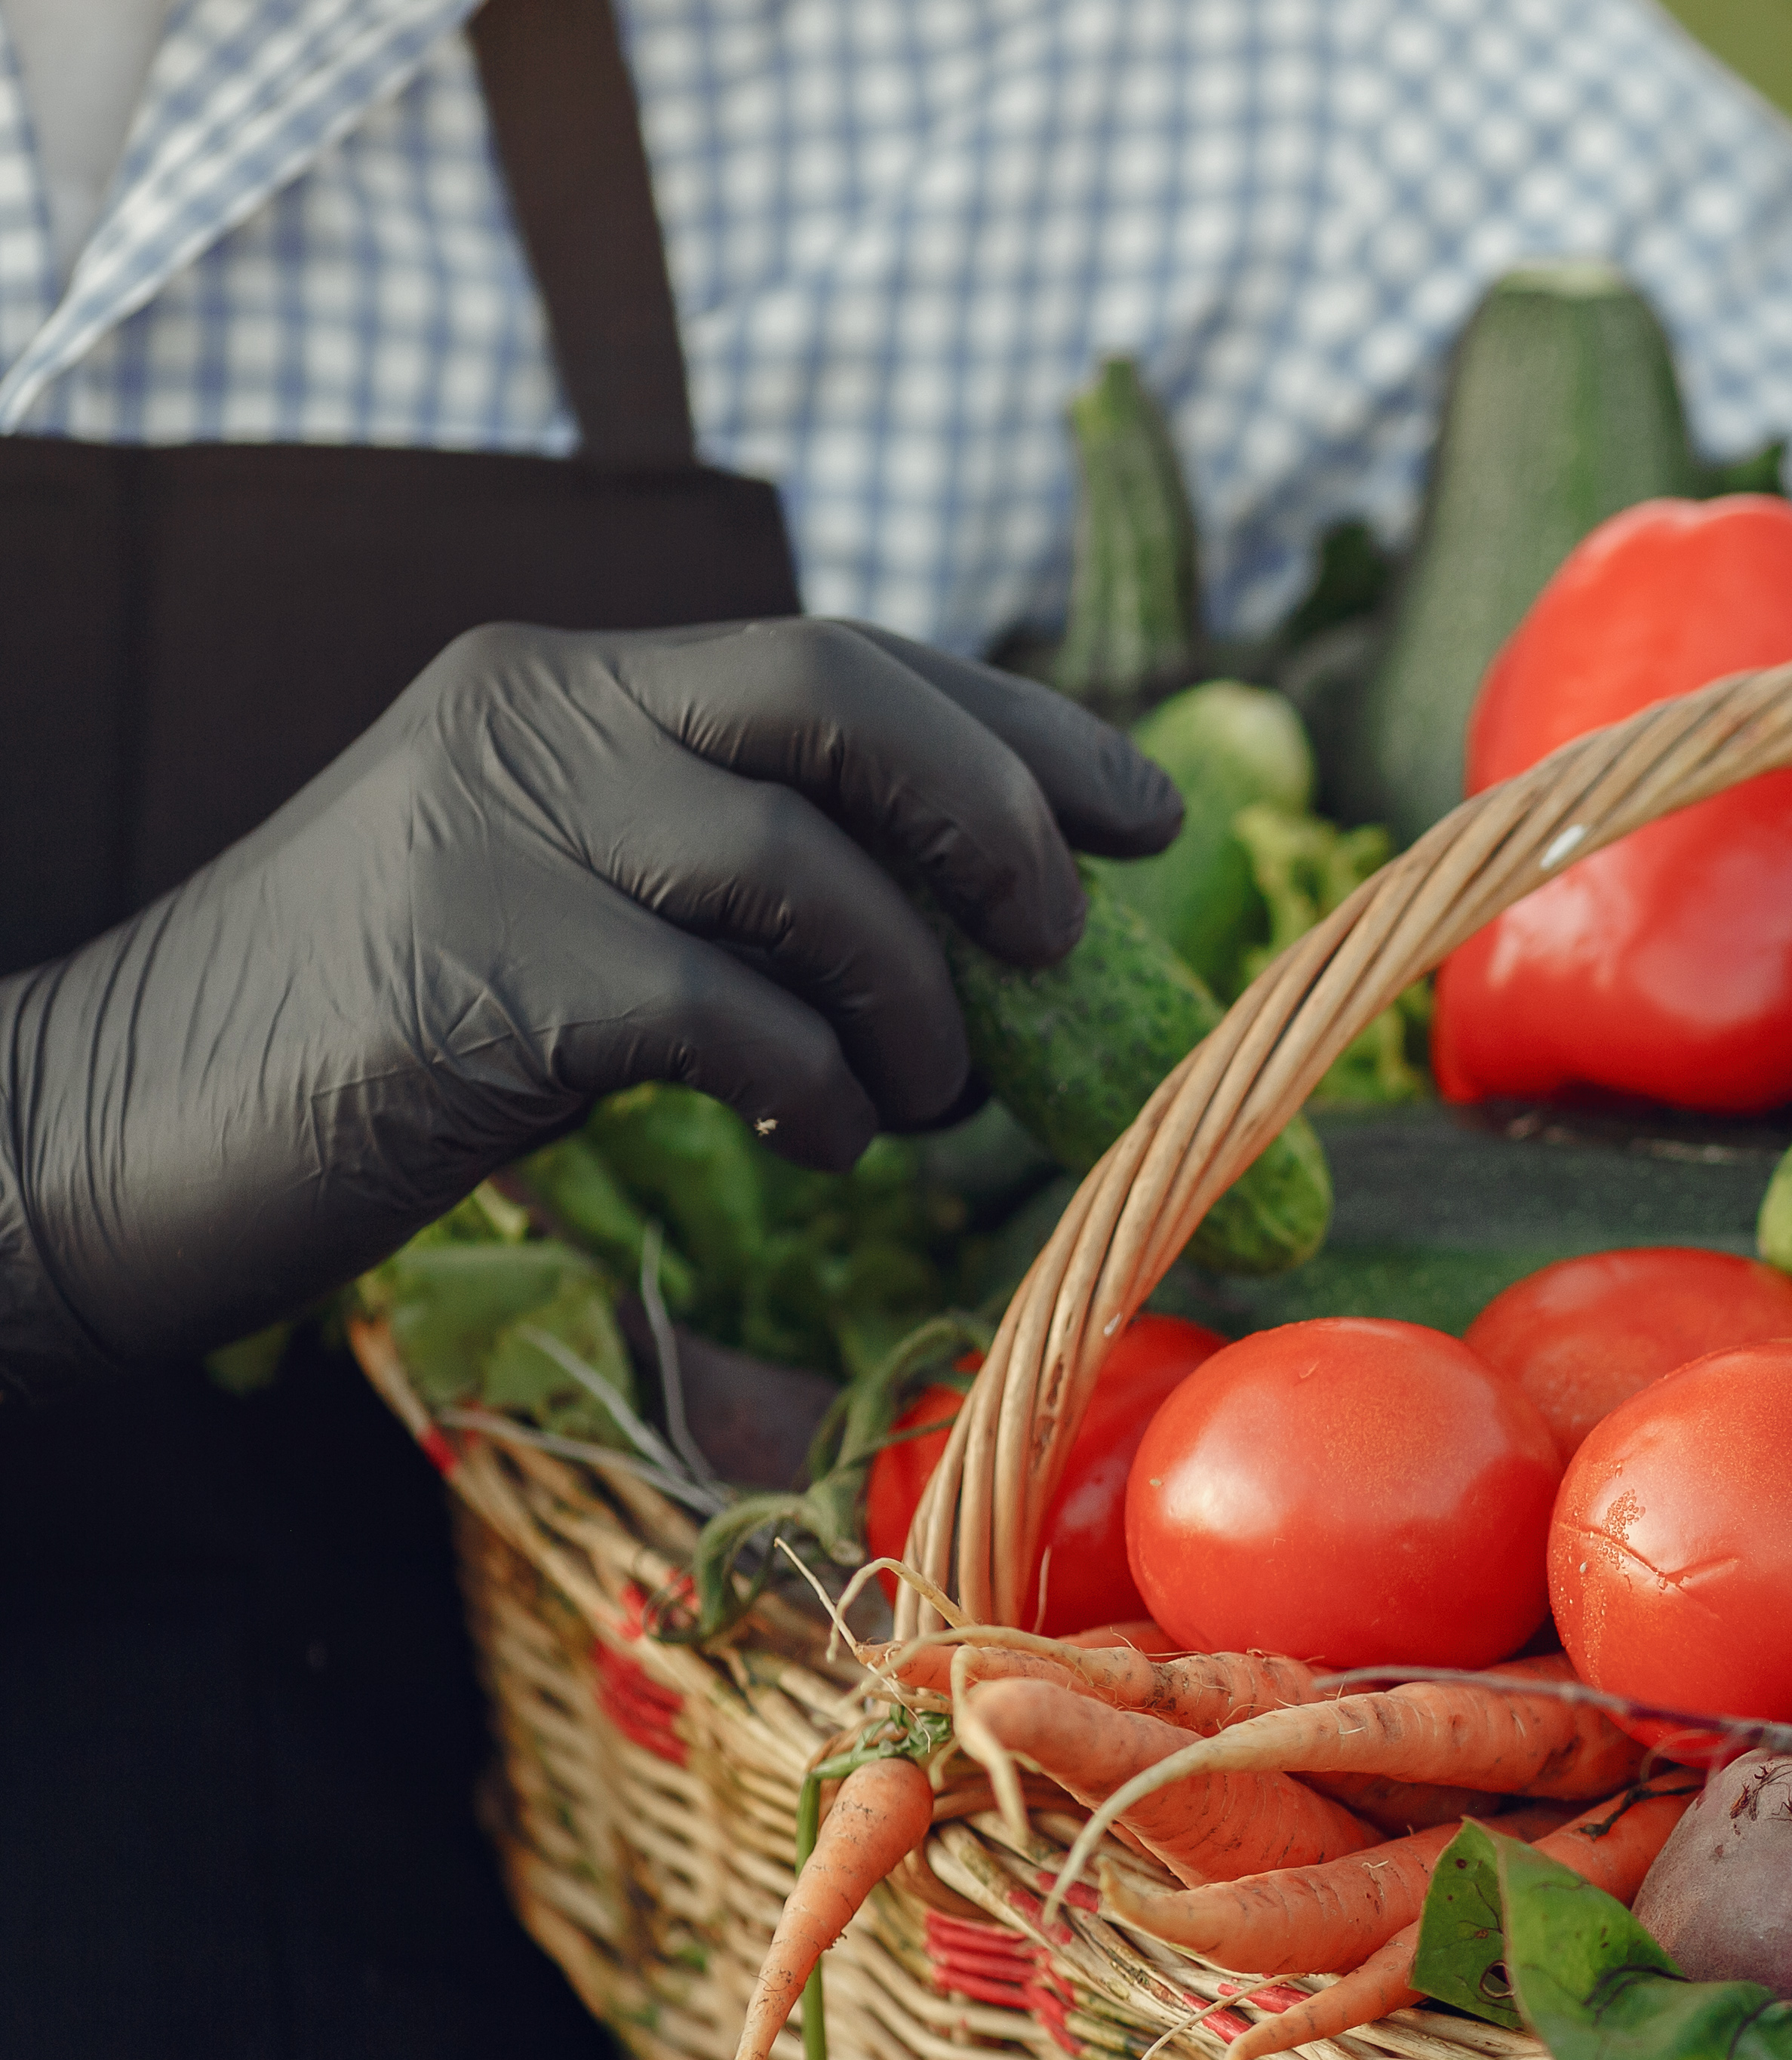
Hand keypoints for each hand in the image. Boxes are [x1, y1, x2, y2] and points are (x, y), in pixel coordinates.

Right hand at [0, 619, 1177, 1385]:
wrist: (100, 1131)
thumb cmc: (370, 1050)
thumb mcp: (562, 916)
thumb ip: (723, 888)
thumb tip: (967, 938)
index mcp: (564, 685)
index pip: (845, 653)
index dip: (1020, 727)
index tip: (1147, 812)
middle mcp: (530, 717)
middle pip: (836, 691)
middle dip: (995, 811)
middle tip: (1058, 940)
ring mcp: (489, 835)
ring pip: (801, 865)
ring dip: (916, 1000)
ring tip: (922, 1095)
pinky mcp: (469, 976)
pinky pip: (723, 1013)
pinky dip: (817, 1084)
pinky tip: (817, 1135)